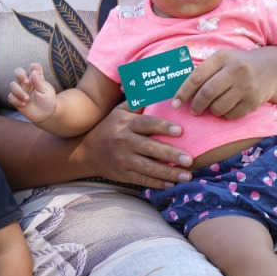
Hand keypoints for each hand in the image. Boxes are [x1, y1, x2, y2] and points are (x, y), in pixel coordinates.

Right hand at [7, 63, 55, 122]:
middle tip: (27, 82)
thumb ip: (39, 81)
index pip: (34, 68)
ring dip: (19, 91)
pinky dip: (16, 100)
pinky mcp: (16, 99)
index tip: (33, 68)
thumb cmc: (48, 101)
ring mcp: (21, 90)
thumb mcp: (47, 91)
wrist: (46, 114)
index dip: (33, 66)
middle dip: (20, 75)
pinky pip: (10, 97)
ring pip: (12, 85)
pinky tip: (23, 104)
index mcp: (36, 78)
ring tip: (27, 99)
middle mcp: (27, 83)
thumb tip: (33, 71)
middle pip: (18, 72)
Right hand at [74, 103, 190, 189]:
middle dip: (170, 154)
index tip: (180, 131)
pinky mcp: (123, 174)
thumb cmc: (109, 128)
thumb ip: (137, 103)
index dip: (163, 126)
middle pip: (149, 148)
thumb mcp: (119, 112)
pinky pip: (142, 180)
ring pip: (148, 168)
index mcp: (126, 124)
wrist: (87, 151)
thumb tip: (158, 91)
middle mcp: (124, 142)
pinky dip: (157, 183)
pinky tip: (172, 184)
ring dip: (169, 173)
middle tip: (189, 159)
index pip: (146, 124)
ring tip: (187, 176)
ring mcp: (123, 160)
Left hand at [172, 48, 276, 119]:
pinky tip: (227, 107)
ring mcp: (246, 86)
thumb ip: (203, 72)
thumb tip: (181, 94)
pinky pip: (231, 115)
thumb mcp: (222, 59)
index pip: (197, 77)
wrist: (271, 69)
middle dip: (196, 105)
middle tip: (193, 110)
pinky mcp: (254, 101)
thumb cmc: (237, 64)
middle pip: (207, 93)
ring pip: (218, 107)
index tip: (175, 104)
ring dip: (211, 110)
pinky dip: (225, 114)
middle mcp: (236, 70)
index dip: (183, 92)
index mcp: (223, 57)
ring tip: (212, 106)